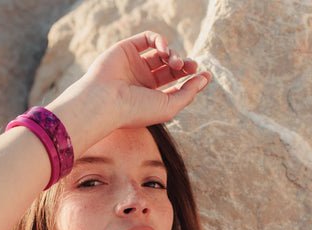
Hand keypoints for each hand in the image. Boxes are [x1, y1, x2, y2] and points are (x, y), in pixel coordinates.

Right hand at [85, 31, 210, 127]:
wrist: (106, 101)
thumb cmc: (136, 110)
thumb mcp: (168, 107)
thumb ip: (188, 93)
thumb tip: (205, 78)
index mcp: (151, 99)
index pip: (175, 87)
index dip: (191, 80)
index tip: (205, 75)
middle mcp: (142, 82)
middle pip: (171, 68)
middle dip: (184, 65)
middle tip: (191, 67)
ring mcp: (134, 65)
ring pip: (162, 53)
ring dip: (174, 54)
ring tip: (174, 63)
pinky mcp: (126, 49)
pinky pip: (148, 38)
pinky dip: (160, 40)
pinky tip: (164, 49)